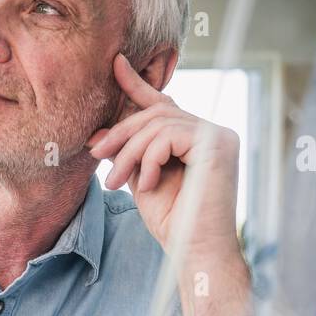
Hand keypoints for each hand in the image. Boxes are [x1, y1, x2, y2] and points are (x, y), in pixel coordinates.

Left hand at [86, 53, 239, 257]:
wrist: (196, 251)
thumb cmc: (173, 222)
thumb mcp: (141, 179)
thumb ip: (129, 153)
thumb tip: (99, 134)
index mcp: (196, 138)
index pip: (164, 104)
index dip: (137, 84)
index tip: (115, 63)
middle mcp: (212, 132)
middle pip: (155, 113)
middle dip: (120, 134)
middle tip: (97, 157)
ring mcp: (218, 136)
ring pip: (157, 124)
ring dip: (128, 153)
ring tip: (116, 182)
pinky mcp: (217, 144)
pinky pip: (168, 136)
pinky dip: (149, 159)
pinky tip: (148, 185)